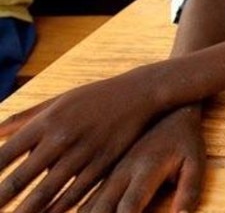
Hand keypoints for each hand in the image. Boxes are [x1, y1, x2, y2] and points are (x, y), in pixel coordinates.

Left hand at [0, 74, 160, 211]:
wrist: (140, 93)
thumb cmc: (94, 97)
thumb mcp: (59, 101)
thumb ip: (25, 118)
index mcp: (46, 121)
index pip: (6, 154)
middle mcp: (60, 138)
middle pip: (21, 178)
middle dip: (0, 200)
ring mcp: (82, 152)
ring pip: (46, 192)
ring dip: (26, 212)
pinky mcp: (101, 164)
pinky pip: (74, 194)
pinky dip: (58, 210)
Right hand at [79, 106, 204, 212]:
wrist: (166, 110)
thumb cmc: (184, 140)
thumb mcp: (196, 161)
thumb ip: (190, 190)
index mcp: (145, 169)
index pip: (129, 206)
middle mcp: (121, 174)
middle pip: (99, 210)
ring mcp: (109, 175)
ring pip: (85, 207)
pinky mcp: (103, 176)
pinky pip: (84, 201)